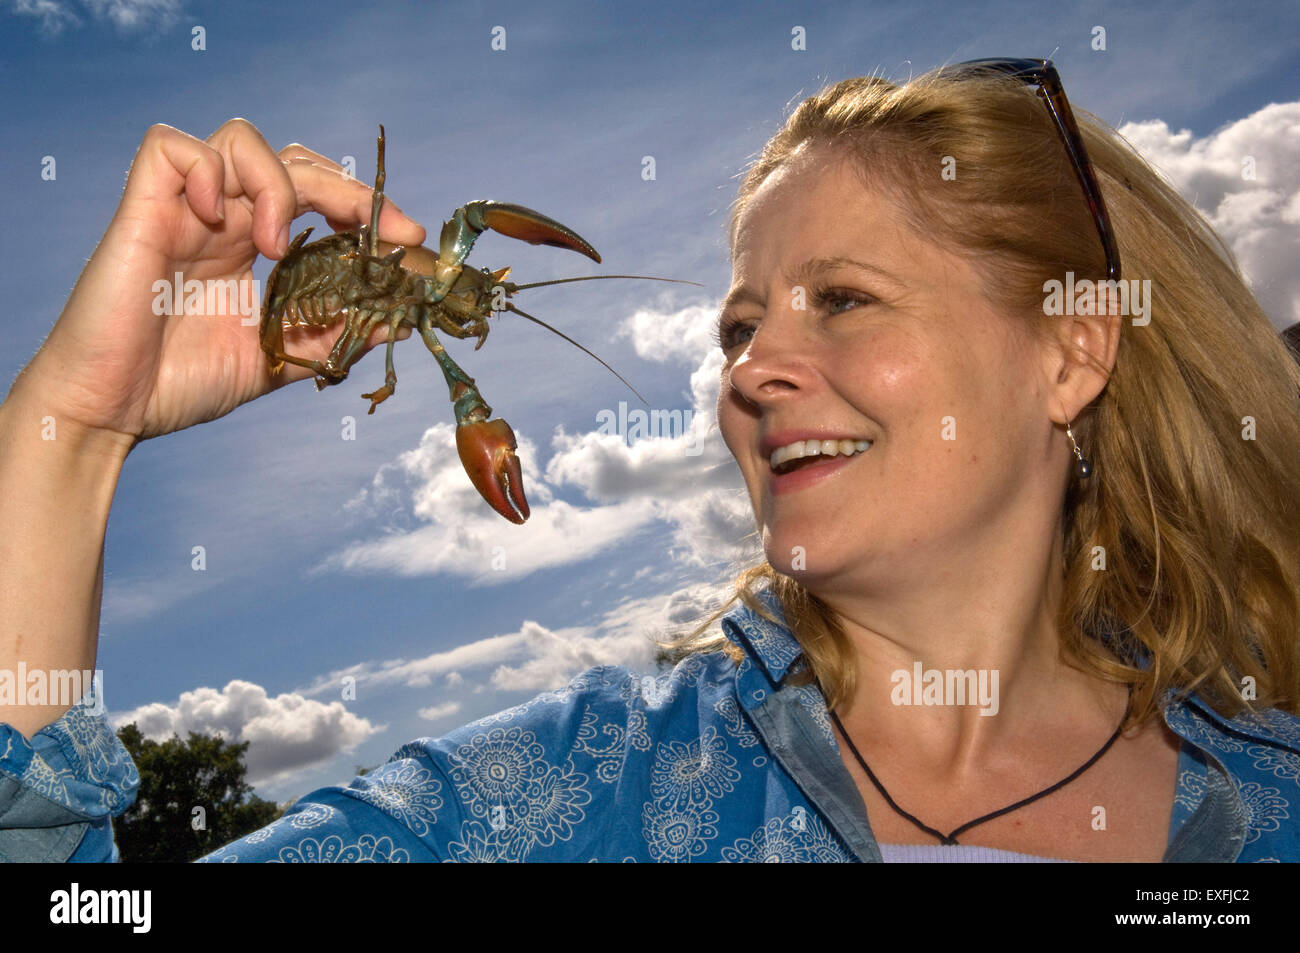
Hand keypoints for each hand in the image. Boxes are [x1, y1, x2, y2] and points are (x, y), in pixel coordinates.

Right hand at [11, 118, 425, 445]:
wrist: (111, 411)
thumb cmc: (178, 385)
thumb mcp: (275, 361)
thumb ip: (328, 338)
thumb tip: (397, 324)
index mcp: (249, 247)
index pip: (315, 197)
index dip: (363, 208)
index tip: (406, 241)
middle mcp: (220, 220)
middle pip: (291, 160)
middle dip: (345, 189)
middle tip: (382, 231)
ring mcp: (181, 210)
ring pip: (240, 139)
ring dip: (277, 182)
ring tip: (274, 244)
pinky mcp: (141, 209)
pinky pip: (171, 146)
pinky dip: (205, 168)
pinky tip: (217, 217)